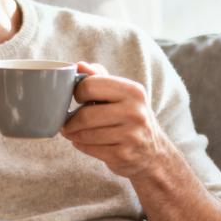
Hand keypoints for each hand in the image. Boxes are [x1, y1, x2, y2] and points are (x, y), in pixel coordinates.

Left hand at [61, 61, 175, 179]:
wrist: (153, 153)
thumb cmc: (130, 118)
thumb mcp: (122, 94)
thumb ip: (100, 78)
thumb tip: (79, 65)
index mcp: (133, 91)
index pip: (90, 86)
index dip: (77, 92)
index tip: (77, 99)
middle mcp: (135, 112)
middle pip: (86, 115)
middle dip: (70, 120)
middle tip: (66, 122)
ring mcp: (131, 136)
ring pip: (86, 134)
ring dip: (73, 134)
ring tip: (73, 132)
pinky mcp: (123, 155)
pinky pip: (90, 148)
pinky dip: (81, 145)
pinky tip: (84, 142)